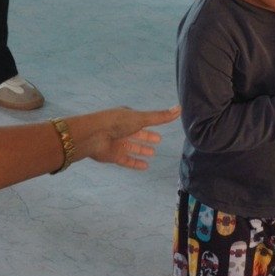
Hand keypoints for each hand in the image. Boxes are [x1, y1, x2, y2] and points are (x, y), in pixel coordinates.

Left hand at [65, 106, 180, 170]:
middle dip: (146, 137)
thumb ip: (160, 117)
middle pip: (137, 134)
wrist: (94, 135)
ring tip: (153, 153)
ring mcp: (117, 143)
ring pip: (132, 147)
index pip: (141, 121)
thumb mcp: (141, 118)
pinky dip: (135, 163)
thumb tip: (180, 108)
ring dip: (142, 150)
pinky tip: (145, 167)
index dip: (150, 124)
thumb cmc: (118, 123)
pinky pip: (127, 160)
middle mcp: (122, 130)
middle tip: (158, 141)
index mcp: (127, 118)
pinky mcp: (114, 156)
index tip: (159, 129)